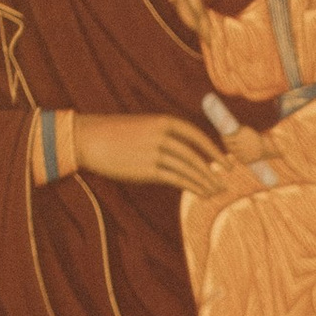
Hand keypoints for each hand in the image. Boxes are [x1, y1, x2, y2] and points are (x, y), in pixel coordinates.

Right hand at [73, 110, 225, 197]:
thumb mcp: (143, 128)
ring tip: (217, 191)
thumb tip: (185, 155)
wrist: (88, 139)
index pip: (195, 135)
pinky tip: (202, 194)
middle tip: (227, 182)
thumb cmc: (115, 135)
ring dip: (206, 181)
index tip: (226, 161)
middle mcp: (161, 136)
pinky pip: (177, 180)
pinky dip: (192, 187)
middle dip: (214, 170)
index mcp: (161, 121)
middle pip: (195, 155)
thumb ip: (164, 138)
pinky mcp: (147, 170)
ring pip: (188, 169)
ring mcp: (154, 153)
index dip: (213, 149)